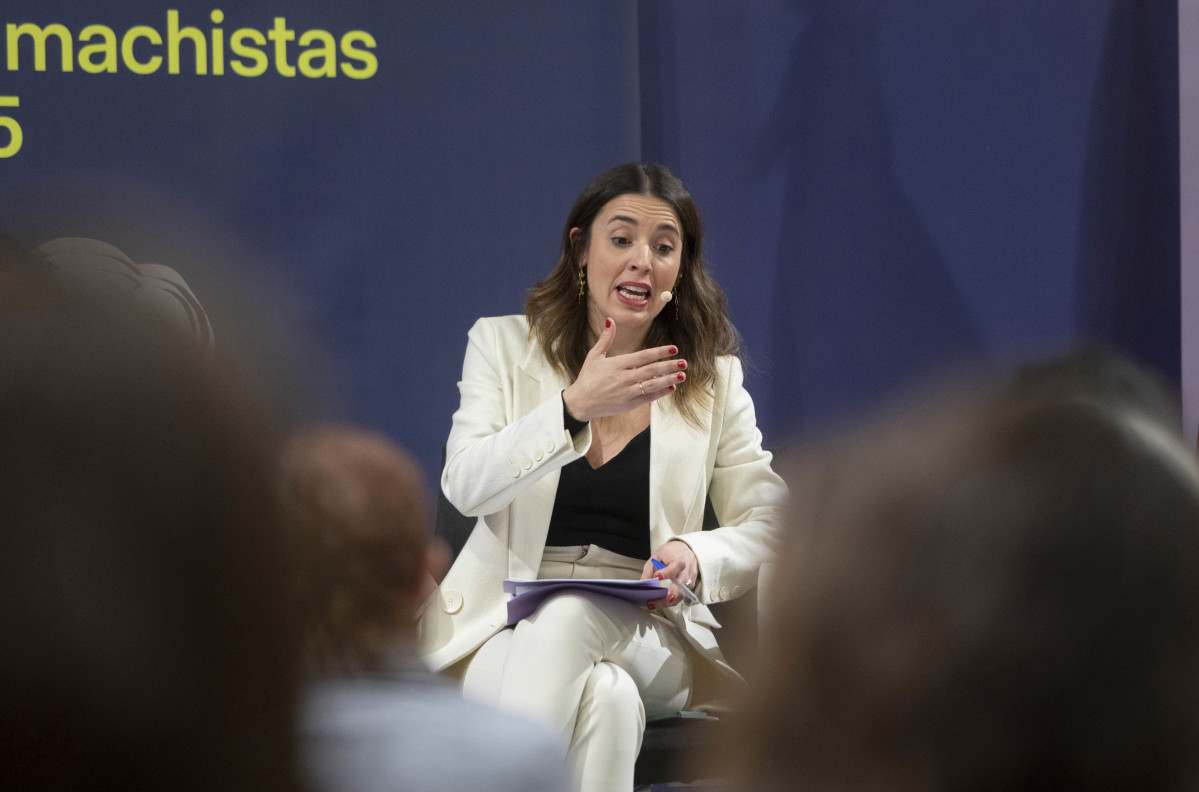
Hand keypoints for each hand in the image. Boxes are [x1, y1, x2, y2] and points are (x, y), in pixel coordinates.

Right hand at [562, 318, 686, 421]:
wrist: (580, 402)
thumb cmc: (587, 378)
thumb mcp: (594, 356)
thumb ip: (606, 339)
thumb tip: (611, 320)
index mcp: (617, 364)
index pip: (643, 356)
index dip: (660, 352)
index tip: (673, 348)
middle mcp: (623, 378)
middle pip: (651, 371)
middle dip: (669, 365)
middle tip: (684, 362)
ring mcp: (626, 392)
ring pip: (652, 385)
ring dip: (668, 379)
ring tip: (682, 374)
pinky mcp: (628, 404)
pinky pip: (647, 398)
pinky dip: (660, 393)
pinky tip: (671, 387)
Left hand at [641, 540, 698, 608]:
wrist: (686, 549)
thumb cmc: (670, 552)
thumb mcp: (656, 557)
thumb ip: (649, 570)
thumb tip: (643, 584)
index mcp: (679, 559)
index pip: (675, 567)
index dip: (667, 573)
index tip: (656, 577)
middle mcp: (687, 570)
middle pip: (680, 587)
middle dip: (668, 596)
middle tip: (653, 601)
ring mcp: (690, 579)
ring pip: (681, 595)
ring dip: (667, 602)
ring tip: (653, 604)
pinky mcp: (690, 585)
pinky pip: (681, 596)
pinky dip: (671, 601)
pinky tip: (661, 602)